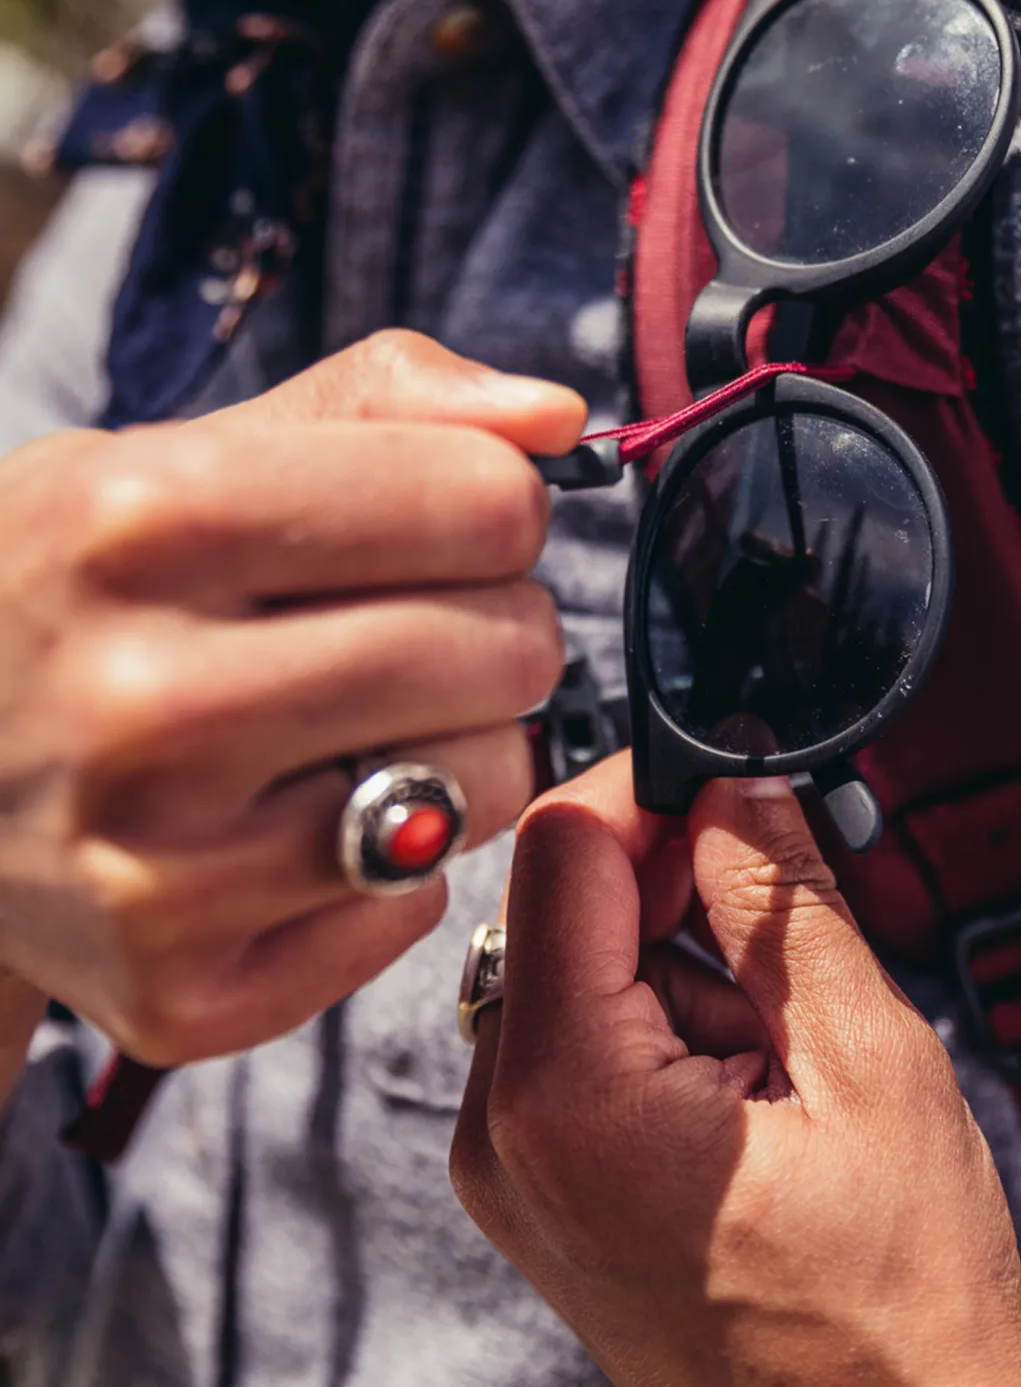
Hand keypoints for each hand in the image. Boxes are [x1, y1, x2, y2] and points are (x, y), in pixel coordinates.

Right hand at [0, 330, 583, 1067]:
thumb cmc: (89, 594)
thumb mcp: (189, 453)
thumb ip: (386, 399)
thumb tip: (560, 417)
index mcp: (144, 520)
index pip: (487, 504)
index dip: (496, 508)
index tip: (449, 526)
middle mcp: (143, 701)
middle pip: (509, 649)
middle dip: (498, 627)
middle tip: (420, 631)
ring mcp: (156, 868)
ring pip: (490, 784)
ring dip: (462, 745)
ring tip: (360, 726)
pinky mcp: (182, 992)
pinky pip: (416, 905)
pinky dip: (390, 862)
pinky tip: (298, 824)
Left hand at [452, 755, 1020, 1386]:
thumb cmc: (892, 1308)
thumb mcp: (871, 1068)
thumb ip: (785, 904)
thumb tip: (737, 790)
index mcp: (570, 1100)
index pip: (565, 853)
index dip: (651, 790)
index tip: (729, 779)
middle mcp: (504, 1135)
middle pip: (561, 906)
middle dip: (676, 889)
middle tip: (783, 945)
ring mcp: (511, 1166)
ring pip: (574, 964)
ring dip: (679, 966)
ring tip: (778, 1059)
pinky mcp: (537, 1180)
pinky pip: (577, 1035)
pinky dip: (659, 1024)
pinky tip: (741, 1090)